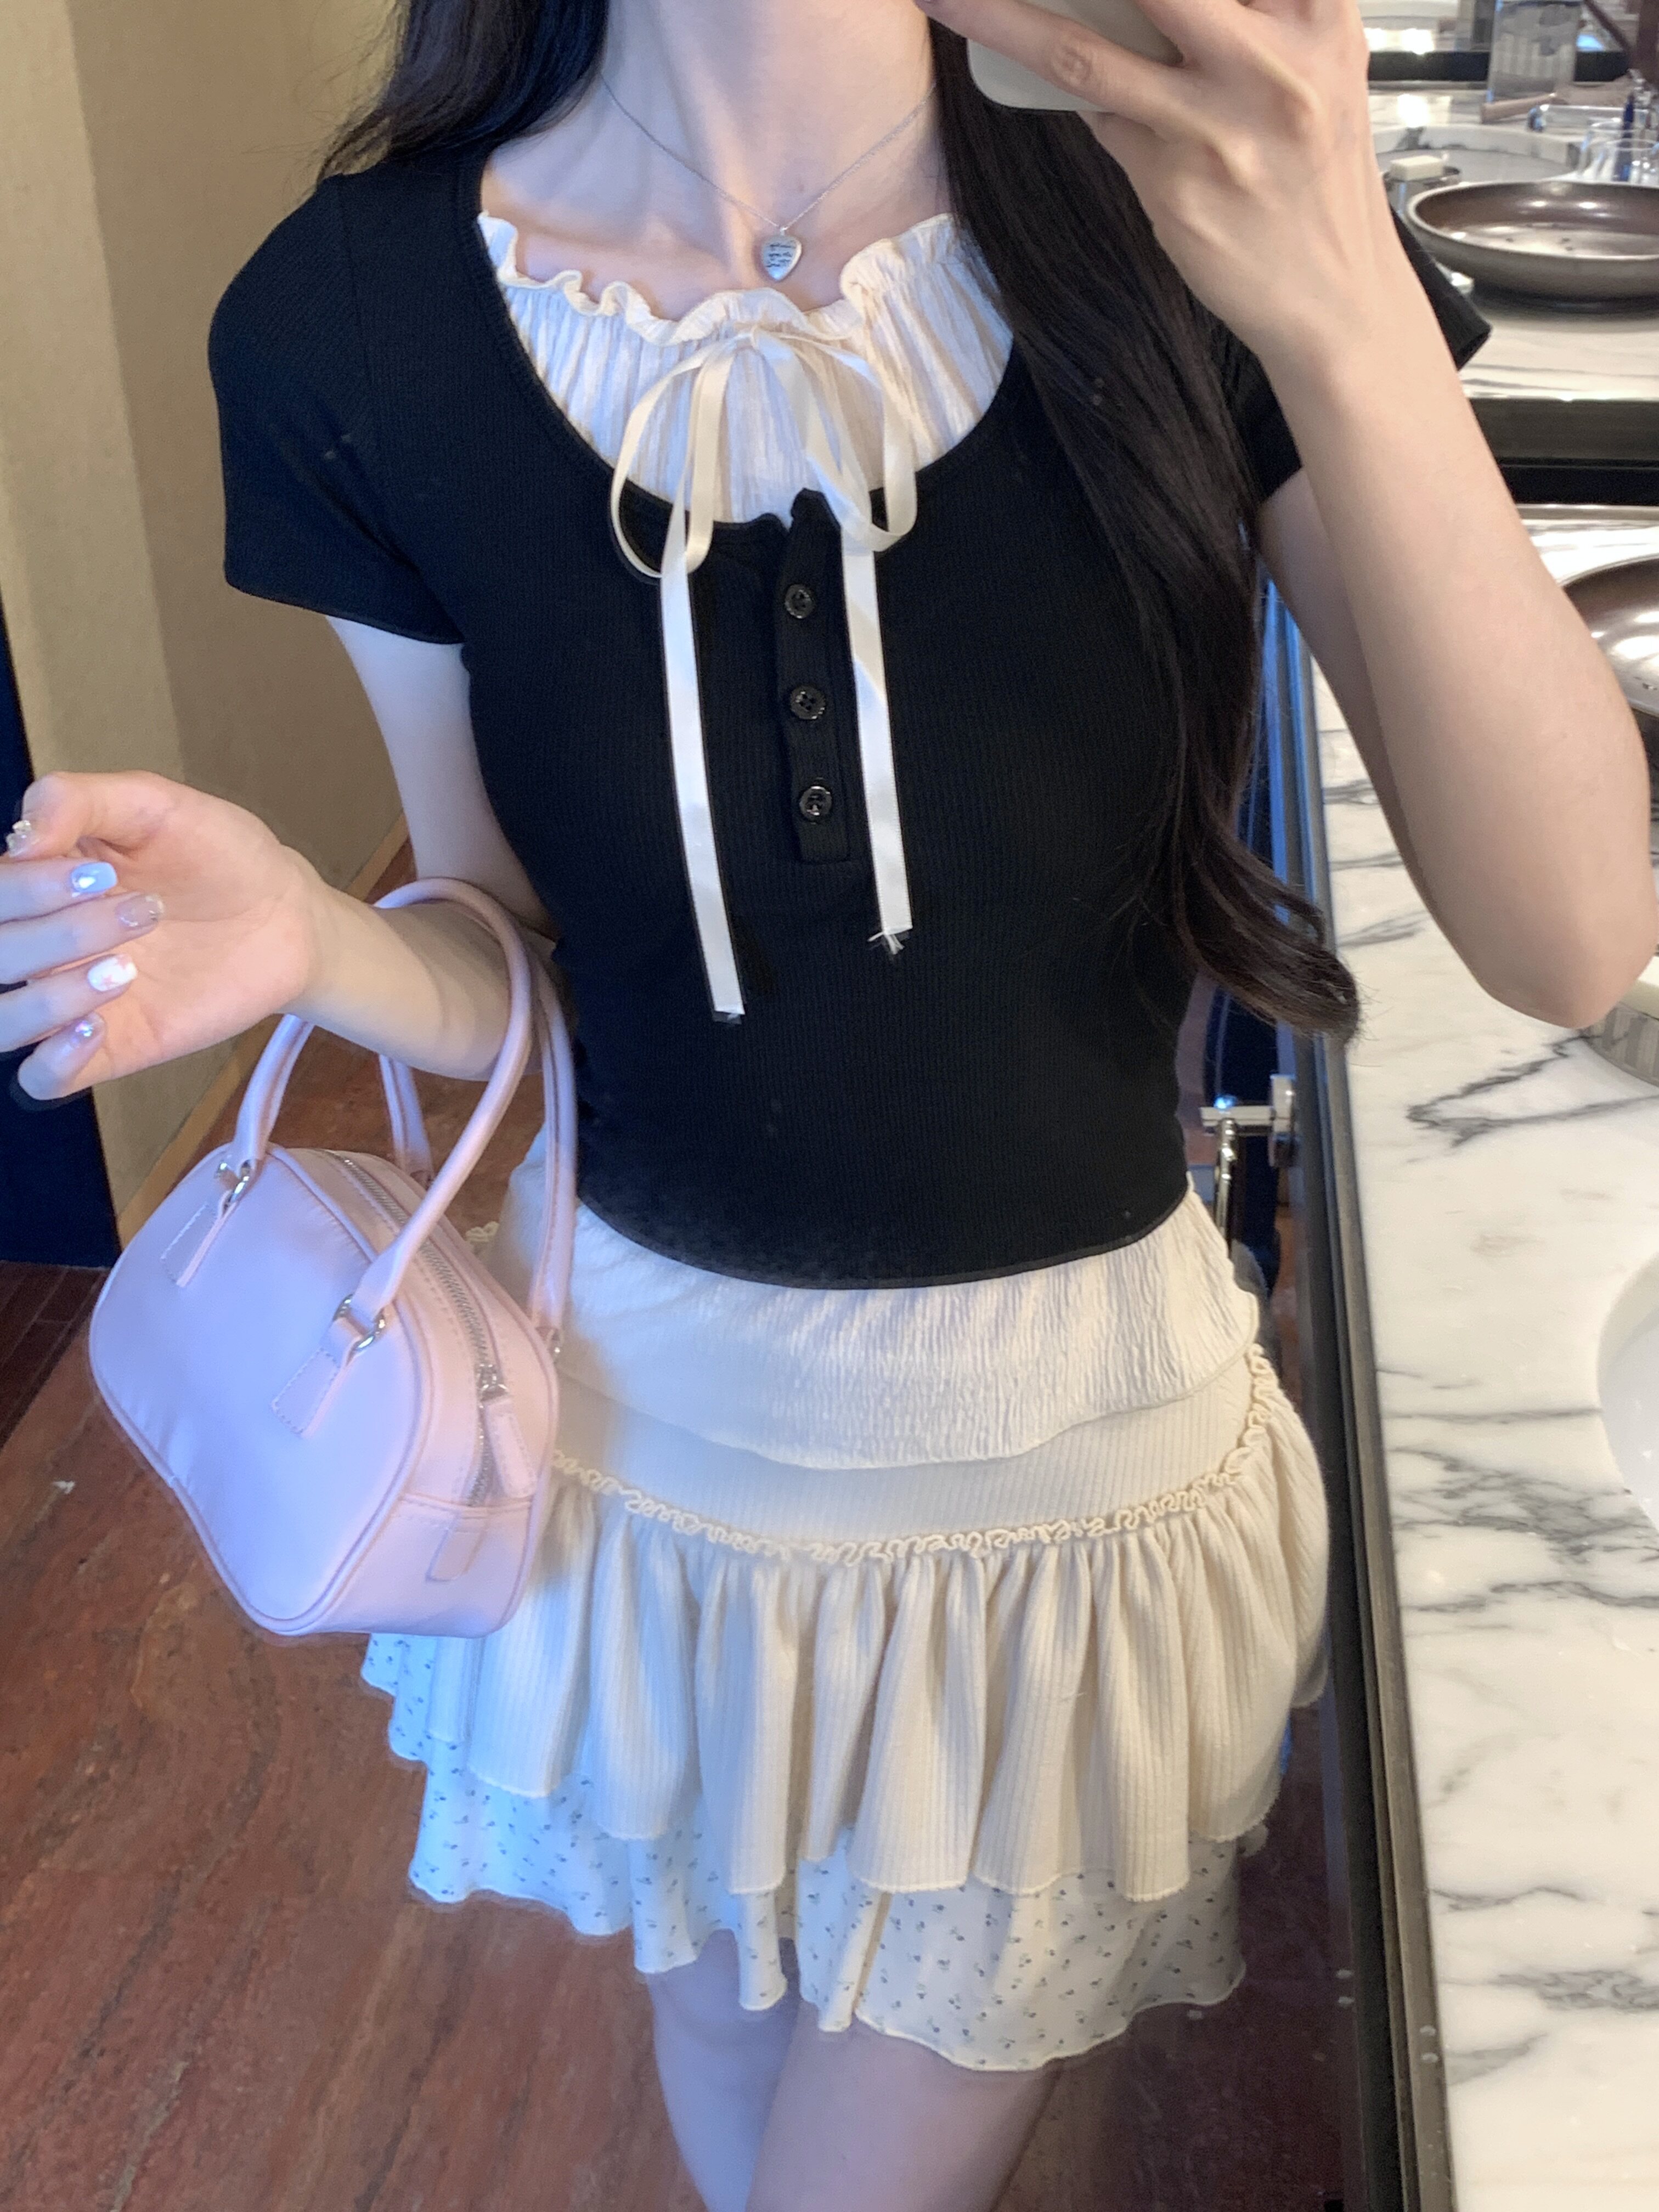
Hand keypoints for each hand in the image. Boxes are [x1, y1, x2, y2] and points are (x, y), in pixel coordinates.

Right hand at [1, 771, 322, 1100]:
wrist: (284, 912)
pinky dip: (53, 1061)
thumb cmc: (215, 853)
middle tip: (142, 910)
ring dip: (50, 998)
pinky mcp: (113, 1045)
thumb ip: (79, 802)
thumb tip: (19, 835)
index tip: (101, 874)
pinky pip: (43, 1077)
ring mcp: (71, 998)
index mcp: (37, 881)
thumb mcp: (153, 805)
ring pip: (4, 1022)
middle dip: (60, 932)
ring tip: (124, 969)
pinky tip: (95, 1027)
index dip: (28, 887)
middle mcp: (42, 943)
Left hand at [922, 0, 1410, 371]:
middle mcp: (1272, 58)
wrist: (1335, 293)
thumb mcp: (1309, 62)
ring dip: (999, 18)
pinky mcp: (1173, 185)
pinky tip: (1054, 78)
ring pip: (1083, 52)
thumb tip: (1117, 1)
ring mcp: (1217, 126)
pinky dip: (1075, 95)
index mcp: (1315, 9)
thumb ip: (1238, 15)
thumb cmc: (1310, 168)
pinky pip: (1098, 120)